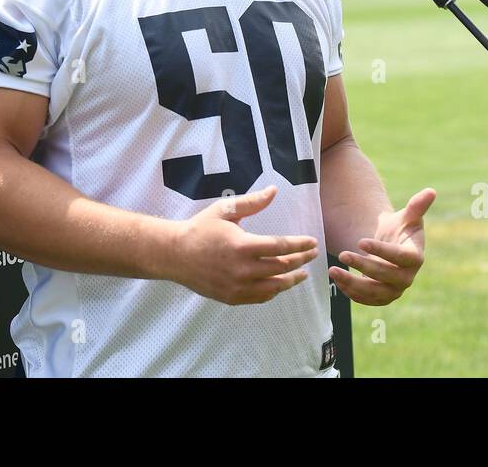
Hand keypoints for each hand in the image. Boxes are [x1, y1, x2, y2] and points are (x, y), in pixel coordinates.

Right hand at [171, 185, 318, 305]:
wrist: (174, 255)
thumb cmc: (200, 229)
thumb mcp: (224, 210)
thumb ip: (251, 202)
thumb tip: (274, 190)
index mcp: (243, 246)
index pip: (281, 247)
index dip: (300, 245)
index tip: (312, 242)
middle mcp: (242, 270)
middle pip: (282, 267)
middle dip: (301, 260)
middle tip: (312, 254)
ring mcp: (237, 287)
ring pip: (274, 287)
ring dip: (291, 280)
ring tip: (302, 274)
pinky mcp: (231, 298)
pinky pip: (260, 298)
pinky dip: (273, 291)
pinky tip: (279, 284)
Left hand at [329, 188, 435, 305]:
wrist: (393, 246)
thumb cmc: (401, 228)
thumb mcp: (408, 216)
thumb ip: (417, 206)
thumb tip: (431, 191)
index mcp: (415, 257)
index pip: (400, 257)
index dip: (382, 251)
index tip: (361, 241)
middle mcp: (407, 277)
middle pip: (386, 276)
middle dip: (363, 266)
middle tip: (343, 254)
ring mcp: (395, 290)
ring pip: (374, 292)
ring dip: (352, 283)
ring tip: (333, 270)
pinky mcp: (382, 297)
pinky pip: (367, 300)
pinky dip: (351, 292)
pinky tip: (337, 279)